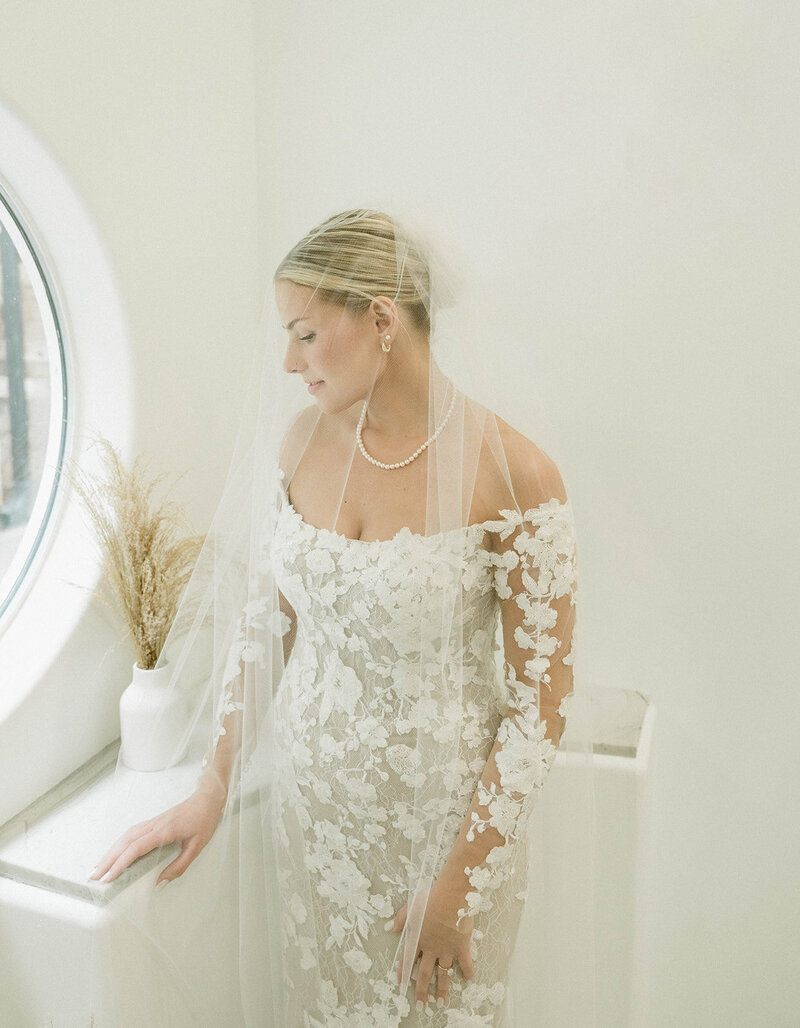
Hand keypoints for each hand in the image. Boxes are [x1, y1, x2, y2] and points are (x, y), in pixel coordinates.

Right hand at [88, 780, 226, 887]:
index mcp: (163, 831)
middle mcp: (154, 825)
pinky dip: (119, 844)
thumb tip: (160, 884)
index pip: (136, 848)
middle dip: (107, 859)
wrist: (207, 799)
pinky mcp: (153, 822)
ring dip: (110, 851)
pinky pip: (131, 833)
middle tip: (93, 876)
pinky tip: (114, 852)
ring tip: (98, 867)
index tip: (109, 878)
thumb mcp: (196, 847)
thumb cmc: (204, 821)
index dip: (120, 863)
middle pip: (125, 842)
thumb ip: (178, 867)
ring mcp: (152, 822)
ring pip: (125, 836)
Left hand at [388, 879, 474, 1009]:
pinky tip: (468, 979)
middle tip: (421, 1003)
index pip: (408, 959)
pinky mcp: (461, 947)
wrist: (451, 899)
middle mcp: (431, 948)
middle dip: (422, 990)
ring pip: (443, 974)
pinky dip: (467, 971)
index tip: (402, 983)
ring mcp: (447, 950)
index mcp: (418, 939)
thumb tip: (389, 928)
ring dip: (442, 988)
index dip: (404, 971)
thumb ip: (401, 919)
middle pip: (425, 973)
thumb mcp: (412, 906)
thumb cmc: (430, 899)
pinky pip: (465, 963)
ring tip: (441, 1001)